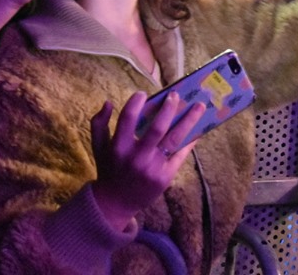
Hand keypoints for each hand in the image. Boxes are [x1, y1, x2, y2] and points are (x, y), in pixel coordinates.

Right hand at [90, 91, 204, 231]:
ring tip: (199, 106)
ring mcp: (153, 168)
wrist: (116, 203)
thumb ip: (99, 124)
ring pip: (175, 139)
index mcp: (118, 148)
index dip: (135, 103)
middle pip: (157, 128)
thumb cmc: (109, 169)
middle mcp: (136, 158)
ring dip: (189, 120)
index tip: (143, 93)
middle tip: (175, 95)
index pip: (127, 119)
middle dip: (168, 109)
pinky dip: (190, 140)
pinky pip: (180, 154)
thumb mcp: (98, 147)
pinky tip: (198, 128)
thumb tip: (108, 102)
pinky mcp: (165, 177)